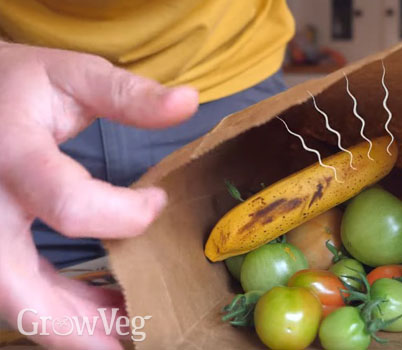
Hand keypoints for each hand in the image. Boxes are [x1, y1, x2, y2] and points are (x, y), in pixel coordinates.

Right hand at [0, 42, 197, 348]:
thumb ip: (126, 93)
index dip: (125, 215)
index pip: (69, 206)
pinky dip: (59, 310)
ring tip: (129, 336)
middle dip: (76, 324)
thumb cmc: (19, 85)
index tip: (158, 203)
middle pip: (15, 284)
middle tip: (135, 342)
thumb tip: (189, 101)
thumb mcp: (70, 75)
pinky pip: (16, 290)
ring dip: (72, 326)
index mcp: (12, 154)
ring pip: (13, 298)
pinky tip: (103, 313)